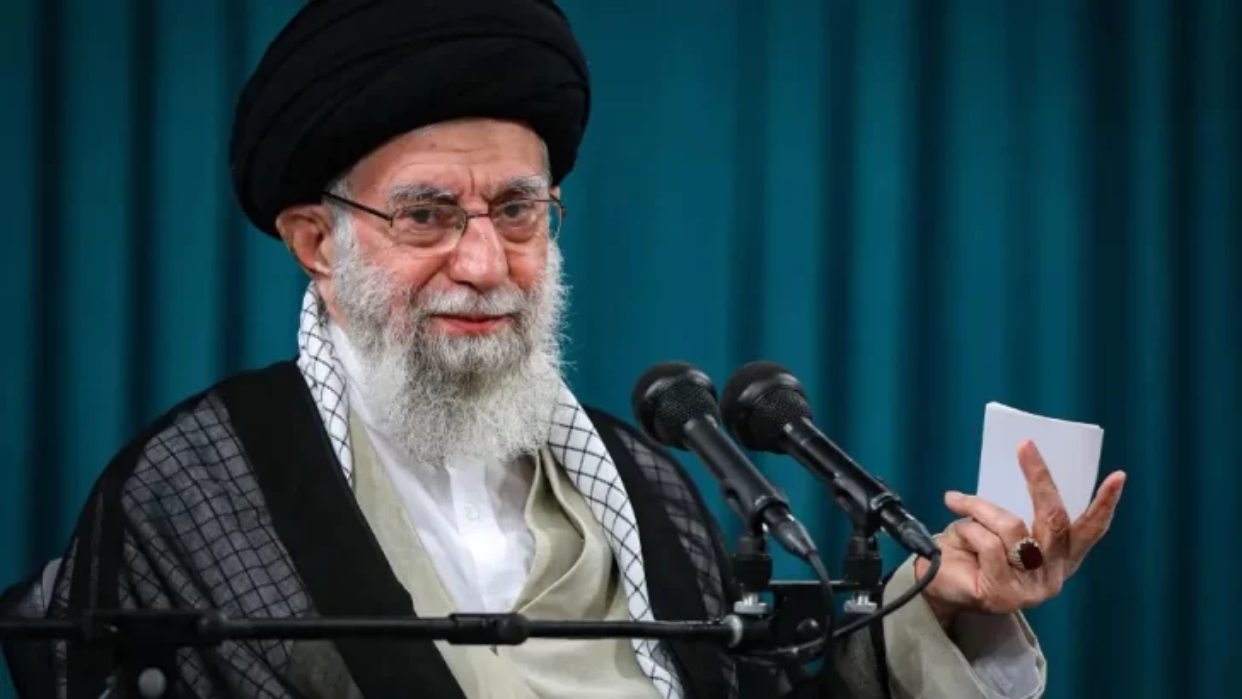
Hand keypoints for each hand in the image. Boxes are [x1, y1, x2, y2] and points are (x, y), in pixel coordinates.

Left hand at [914, 440, 1125, 628]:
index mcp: (1059, 559)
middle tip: (1025, 447)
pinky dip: (967, 530)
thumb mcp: (998, 523)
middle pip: (1054, 519)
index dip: (1104, 504)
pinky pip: (988, 543)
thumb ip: (1017, 509)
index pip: (1089, 531)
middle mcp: (1053, 576)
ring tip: (958, 505)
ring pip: (1012, 526)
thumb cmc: (968, 548)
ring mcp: (1031, 589)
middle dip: (1039, 479)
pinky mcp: (1004, 593)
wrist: (933, 583)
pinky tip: (957, 539)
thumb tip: (1023, 466)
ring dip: (980, 509)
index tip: (1118, 476)